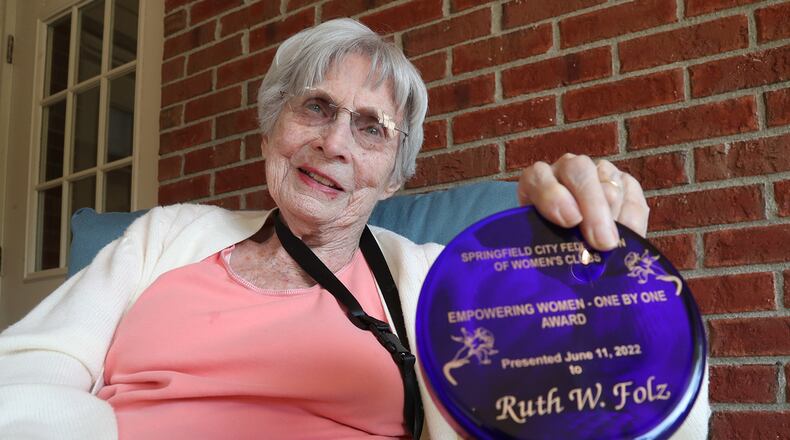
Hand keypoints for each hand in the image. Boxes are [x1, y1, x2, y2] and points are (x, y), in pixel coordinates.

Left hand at [516, 154, 648, 250]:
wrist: (573, 243)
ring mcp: (597, 172)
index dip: (552, 196)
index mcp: (536, 181)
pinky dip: (632, 220)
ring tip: (613, 245)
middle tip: (602, 241)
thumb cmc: (551, 244)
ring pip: (610, 183)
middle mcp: (566, 169)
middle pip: (580, 172)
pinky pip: (633, 196)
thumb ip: (543, 244)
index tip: (569, 221)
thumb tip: (557, 259)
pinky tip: (629, 237)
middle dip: (593, 206)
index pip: (539, 177)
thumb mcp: (541, 244)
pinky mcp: (624, 182)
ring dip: (613, 217)